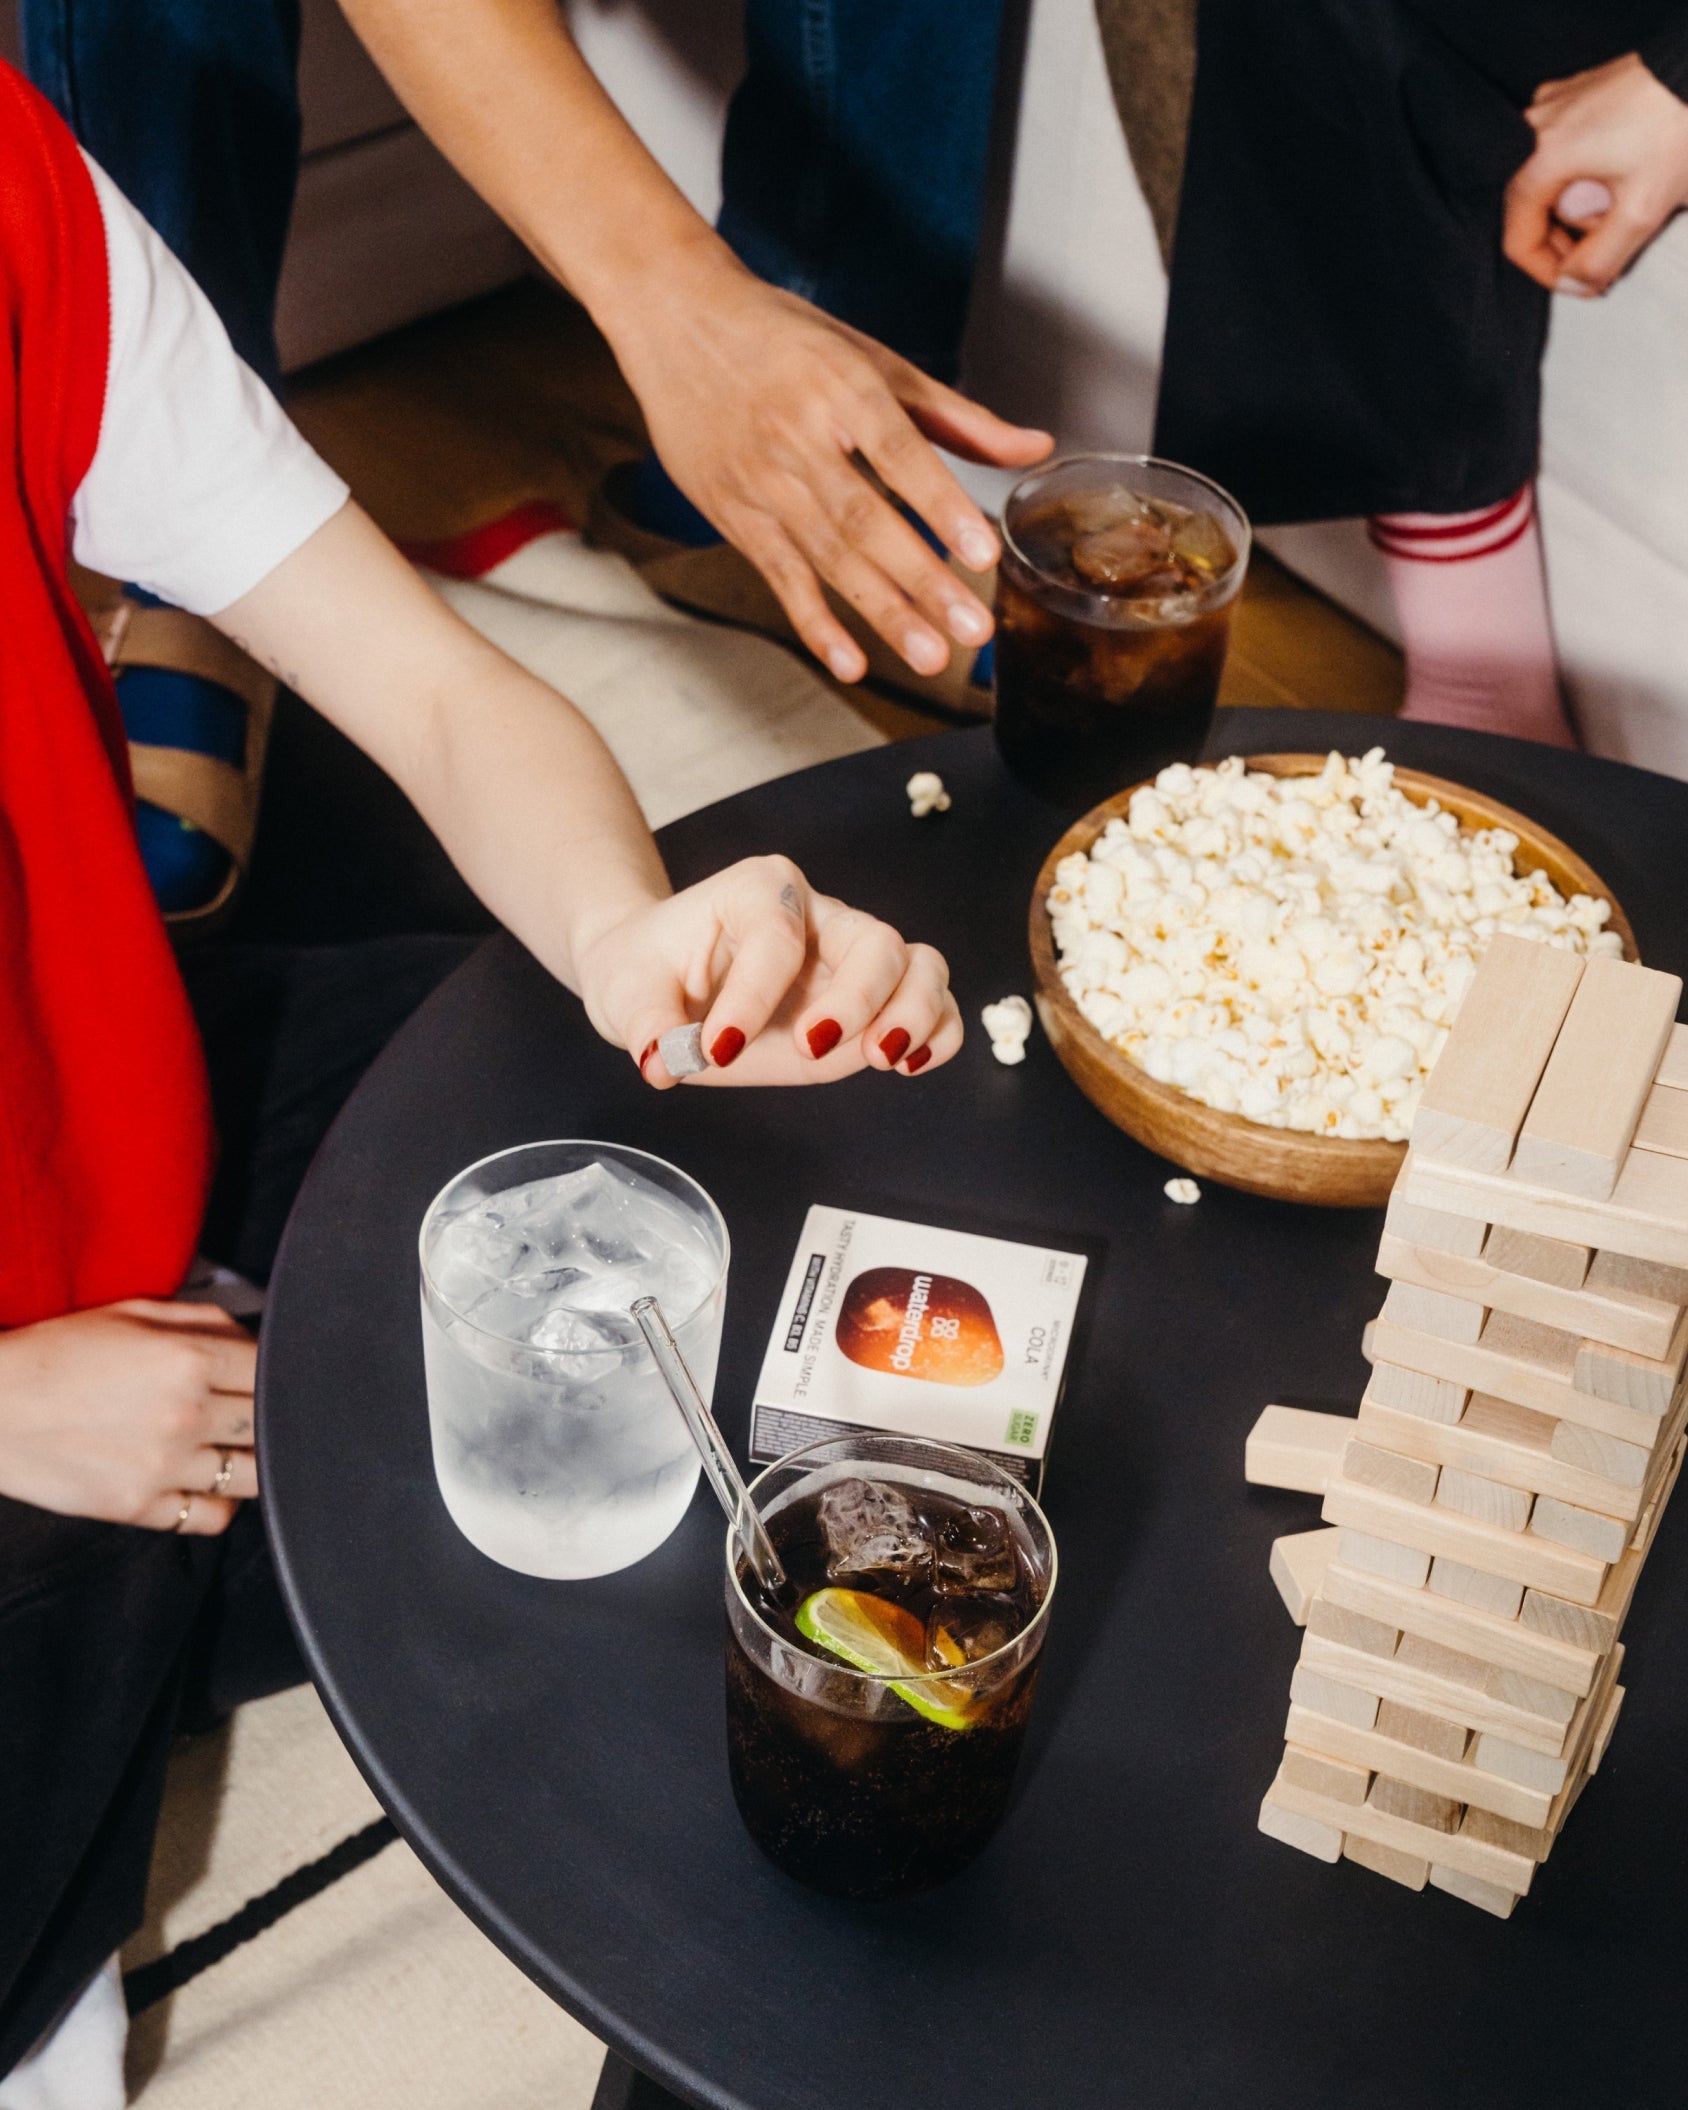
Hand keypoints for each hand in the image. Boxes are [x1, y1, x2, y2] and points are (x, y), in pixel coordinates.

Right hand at [0, 1302, 257, 1530]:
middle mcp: (185, 1413)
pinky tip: (208, 1482)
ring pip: (254, 1475)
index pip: (274, 1369)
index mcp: (188, 1357)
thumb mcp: (135, 1312)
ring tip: (236, 1448)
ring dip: (253, 1461)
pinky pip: (212, 1517)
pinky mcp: (139, 1506)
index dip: (281, 1370)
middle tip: (256, 1411)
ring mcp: (164, 1465)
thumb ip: (207, 1320)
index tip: (274, 1376)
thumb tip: (258, 1338)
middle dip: (270, 1415)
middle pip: (271, 1422)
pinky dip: (221, 1504)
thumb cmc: (61, 1352)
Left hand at [574, 854, 962, 1086]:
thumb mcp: (626, 992)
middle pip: (874, 940)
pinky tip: (907, 1067)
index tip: (716, 1051)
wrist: (662, 981)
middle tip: (815, 1048)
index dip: (754, 997)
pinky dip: (936, 1035)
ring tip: (882, 1059)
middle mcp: (817, 915)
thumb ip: (646, 1023)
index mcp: (758, 889)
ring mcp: (850, 959)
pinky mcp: (869, 1005)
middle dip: (858, 997)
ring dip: (914, 1014)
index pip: (776, 936)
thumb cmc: (648, 971)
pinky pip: (932, 1006)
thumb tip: (664, 1062)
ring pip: (919, 965)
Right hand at [604, 248, 1052, 682]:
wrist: (676, 321)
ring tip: (929, 655)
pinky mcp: (733, 514)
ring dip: (881, 613)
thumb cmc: (783, 339)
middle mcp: (798, 436)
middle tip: (970, 628)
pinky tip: (850, 661)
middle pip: (866, 519)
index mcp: (842, 387)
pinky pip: (780, 577)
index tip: (981, 553)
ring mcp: (761, 481)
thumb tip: (1034, 448)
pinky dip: (814, 623)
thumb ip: (956, 415)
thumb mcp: (872, 359)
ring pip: (827, 557)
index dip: (941, 507)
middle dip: (922, 580)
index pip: (899, 454)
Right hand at [1504, 52, 1687, 294]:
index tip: (1581, 282)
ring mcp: (1553, 105)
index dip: (1549, 271)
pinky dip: (1586, 171)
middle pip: (1534, 210)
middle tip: (1611, 241)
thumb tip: (1572, 284)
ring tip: (1624, 199)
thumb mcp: (1641, 210)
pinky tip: (1622, 170)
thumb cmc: (1676, 123)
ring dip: (1580, 203)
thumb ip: (1599, 260)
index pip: (1518, 239)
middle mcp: (1534, 128)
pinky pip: (1564, 149)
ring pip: (1550, 180)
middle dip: (1570, 234)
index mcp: (1539, 159)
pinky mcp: (1573, 93)